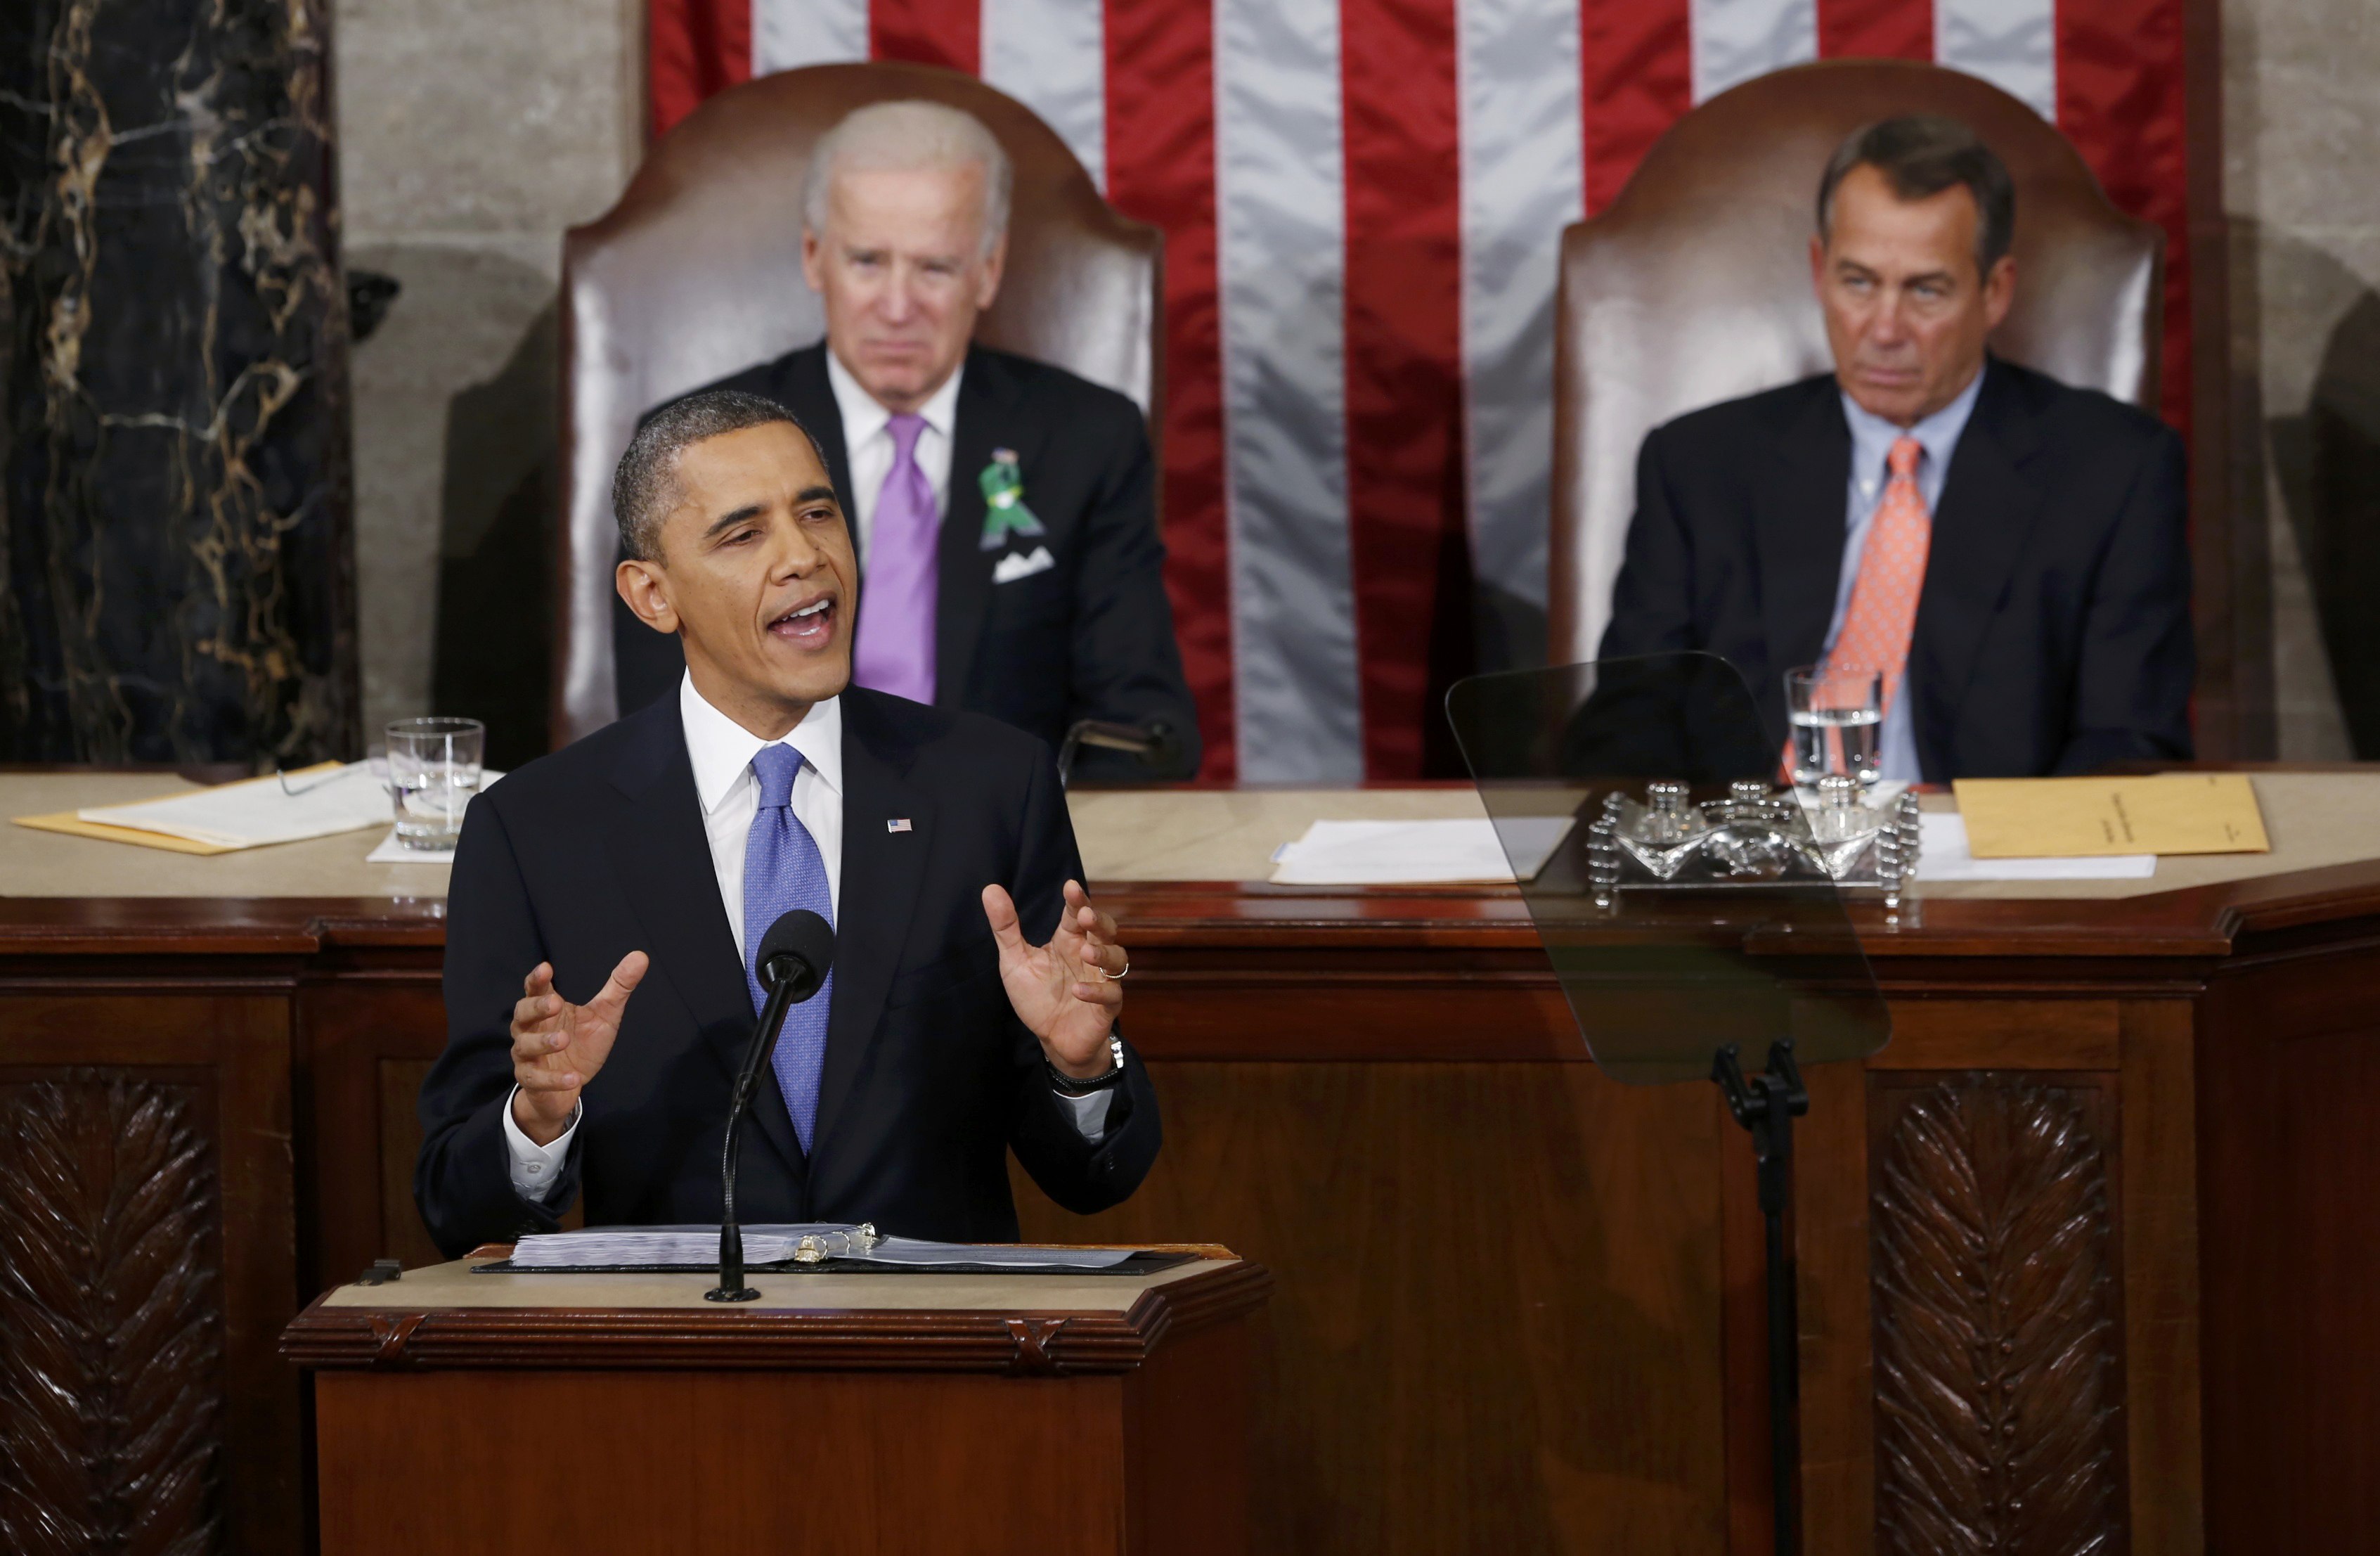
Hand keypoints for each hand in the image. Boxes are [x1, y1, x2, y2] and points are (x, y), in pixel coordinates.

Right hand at [508, 953, 647, 1144]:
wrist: (569, 1086)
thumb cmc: (582, 1043)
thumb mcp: (605, 1014)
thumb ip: (619, 987)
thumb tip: (641, 956)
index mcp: (547, 1008)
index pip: (535, 988)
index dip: (537, 978)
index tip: (546, 968)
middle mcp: (531, 1029)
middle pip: (523, 1013)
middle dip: (537, 1007)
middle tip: (556, 1003)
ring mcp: (528, 1055)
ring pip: (525, 1045)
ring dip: (543, 1042)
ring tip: (564, 1040)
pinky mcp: (531, 1080)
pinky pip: (536, 1079)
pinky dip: (553, 1079)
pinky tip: (573, 1078)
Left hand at [982, 879, 1124, 1077]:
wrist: (1052, 1040)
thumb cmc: (1037, 997)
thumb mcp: (1015, 961)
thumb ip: (1006, 928)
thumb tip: (990, 889)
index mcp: (1068, 941)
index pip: (1077, 915)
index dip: (1077, 901)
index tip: (1070, 887)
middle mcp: (1088, 956)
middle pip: (1105, 931)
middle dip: (1099, 921)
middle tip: (1086, 915)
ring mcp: (1101, 980)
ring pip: (1117, 959)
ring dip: (1104, 953)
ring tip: (1087, 953)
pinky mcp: (1106, 1007)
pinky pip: (1111, 995)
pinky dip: (1097, 991)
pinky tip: (1079, 991)